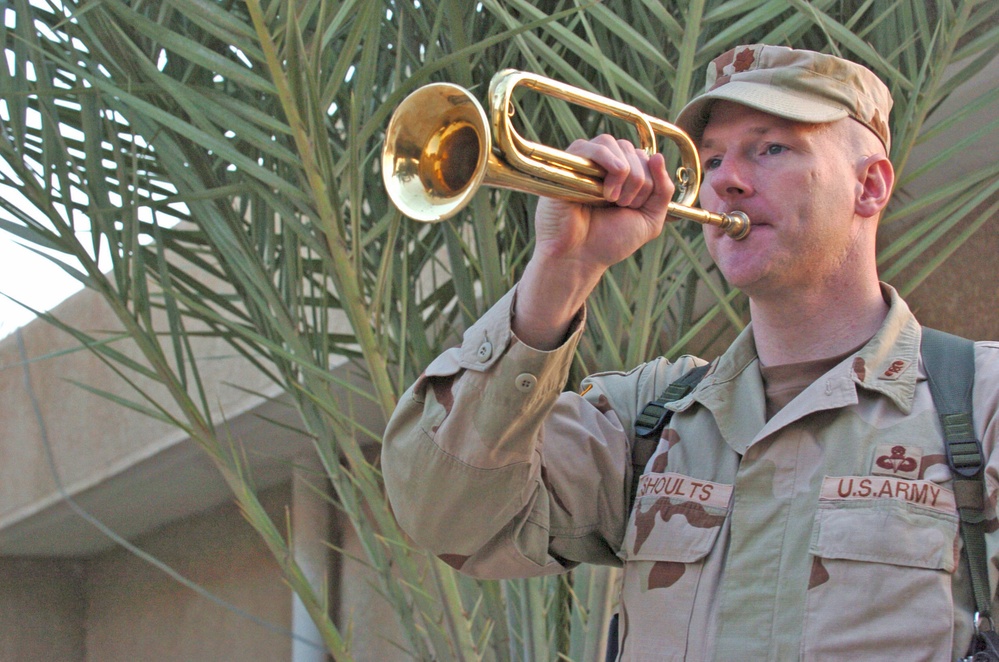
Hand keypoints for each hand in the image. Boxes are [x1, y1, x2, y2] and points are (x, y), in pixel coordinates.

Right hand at [513, 136, 674, 348]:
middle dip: (639, 182)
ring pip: (618, 145)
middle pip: (635, 151)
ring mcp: (587, 163)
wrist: (578, 257)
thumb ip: (663, 191)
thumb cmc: (609, 241)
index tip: (634, 208)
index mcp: (624, 177)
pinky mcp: (569, 163)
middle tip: (622, 206)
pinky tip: (606, 191)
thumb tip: (658, 156)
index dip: (650, 182)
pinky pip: (596, 146)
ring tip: (612, 199)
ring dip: (626, 174)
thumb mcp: (650, 219)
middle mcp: (605, 167)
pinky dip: (610, 164)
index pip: (647, 158)